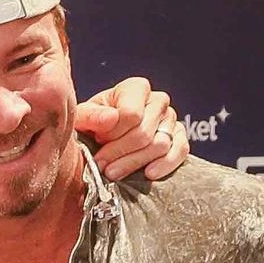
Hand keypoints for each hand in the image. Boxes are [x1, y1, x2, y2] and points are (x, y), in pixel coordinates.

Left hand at [73, 77, 191, 184]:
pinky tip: (149, 174)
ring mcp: (171, 120)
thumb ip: (90, 116)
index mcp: (136, 88)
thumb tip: (111, 118)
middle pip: (144, 133)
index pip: (131, 114)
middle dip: (119, 152)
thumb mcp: (84, 118)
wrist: (103, 140)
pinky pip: (180, 151)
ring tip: (113, 173)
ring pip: (159, 145)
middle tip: (102, 165)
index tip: (99, 140)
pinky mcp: (179, 138)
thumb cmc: (94, 125)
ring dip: (134, 163)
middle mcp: (158, 100)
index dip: (113, 133)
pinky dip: (165, 164)